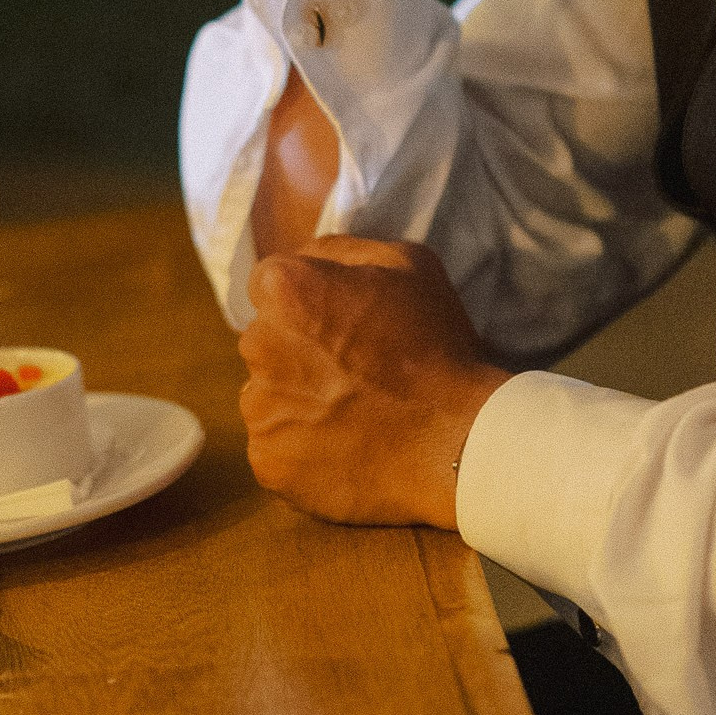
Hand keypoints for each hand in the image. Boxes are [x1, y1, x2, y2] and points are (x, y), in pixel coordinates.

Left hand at [237, 235, 508, 524]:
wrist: (457, 444)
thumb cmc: (439, 348)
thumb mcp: (408, 264)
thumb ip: (342, 252)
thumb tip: (306, 260)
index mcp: (286, 292)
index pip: (269, 283)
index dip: (306, 300)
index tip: (340, 322)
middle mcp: (258, 346)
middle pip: (266, 340)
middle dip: (298, 349)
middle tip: (353, 371)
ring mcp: (259, 410)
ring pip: (268, 395)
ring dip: (298, 400)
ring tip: (354, 415)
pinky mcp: (266, 462)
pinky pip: (276, 446)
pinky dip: (301, 448)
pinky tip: (346, 448)